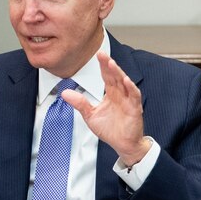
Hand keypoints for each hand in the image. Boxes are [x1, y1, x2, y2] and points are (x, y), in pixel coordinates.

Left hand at [62, 51, 150, 166]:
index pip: (107, 77)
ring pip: (125, 83)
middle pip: (115, 76)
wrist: (123, 145)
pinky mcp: (135, 109)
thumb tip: (65, 92)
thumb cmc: (111, 130)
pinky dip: (131, 88)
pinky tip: (126, 80)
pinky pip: (134, 96)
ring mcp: (128, 101)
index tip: (98, 55)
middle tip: (102, 54)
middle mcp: (120, 95)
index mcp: (111, 95)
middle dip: (109, 65)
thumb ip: (80, 103)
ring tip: (111, 64)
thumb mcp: (90, 115)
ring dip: (119, 73)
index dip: (102, 66)